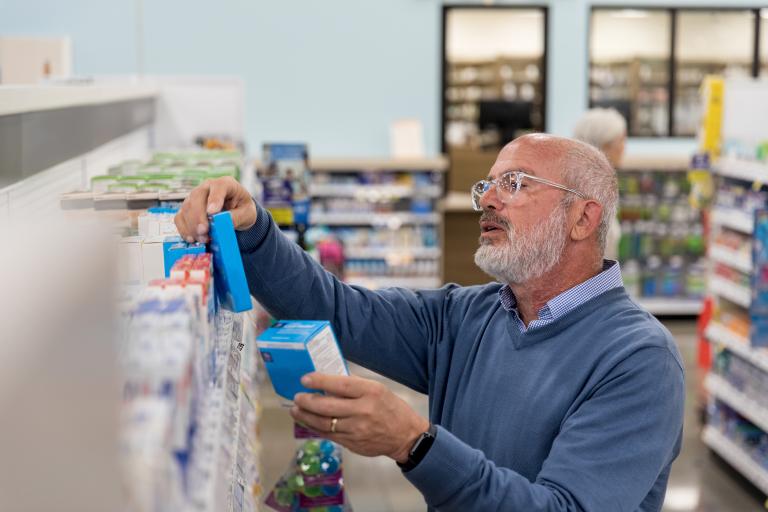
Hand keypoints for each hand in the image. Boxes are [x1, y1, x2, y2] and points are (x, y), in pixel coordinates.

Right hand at [174, 177, 256, 243]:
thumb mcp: (248, 213)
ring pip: (186, 208)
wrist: (237, 213)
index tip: (212, 213)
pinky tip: (192, 238)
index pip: (218, 186)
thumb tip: (223, 223)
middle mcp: (207, 187)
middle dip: (198, 216)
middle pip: (197, 197)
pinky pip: (180, 217)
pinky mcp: (187, 209)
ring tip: (203, 239)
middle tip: (204, 231)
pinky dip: (184, 229)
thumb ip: (236, 217)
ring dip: (192, 226)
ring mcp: (195, 197)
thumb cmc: (243, 209)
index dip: (214, 199)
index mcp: (225, 184)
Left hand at [291, 373, 429, 463]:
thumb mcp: (378, 389)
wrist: (405, 436)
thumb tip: (328, 381)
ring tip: (295, 409)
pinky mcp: (353, 443)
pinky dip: (314, 428)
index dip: (320, 381)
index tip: (305, 379)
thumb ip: (354, 385)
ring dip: (306, 416)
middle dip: (307, 401)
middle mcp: (363, 410)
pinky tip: (307, 421)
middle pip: (328, 406)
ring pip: (324, 423)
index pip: (341, 385)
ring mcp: (357, 429)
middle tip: (297, 396)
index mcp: (371, 392)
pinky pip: (329, 435)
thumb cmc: (391, 408)